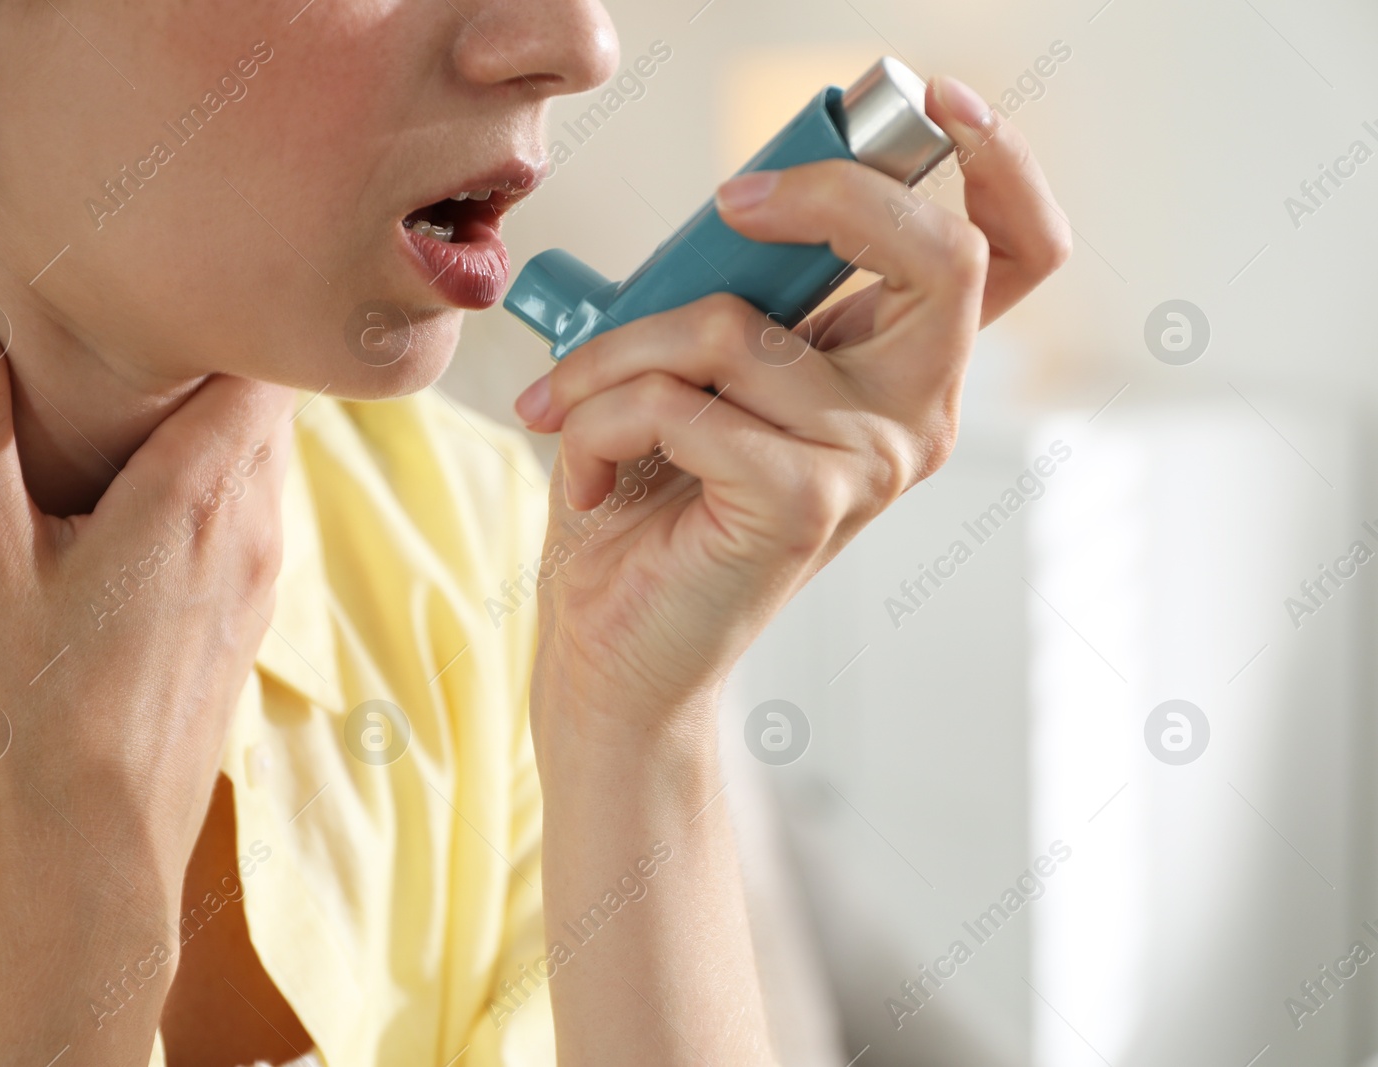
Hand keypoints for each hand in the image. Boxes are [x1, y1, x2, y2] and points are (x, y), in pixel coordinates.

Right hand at [0, 267, 292, 906]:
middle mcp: (252, 527)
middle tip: (142, 335)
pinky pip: (255, 517)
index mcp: (199, 492)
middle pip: (267, 406)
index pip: (261, 362)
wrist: (96, 842)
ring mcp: (262, 577)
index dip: (228, 316)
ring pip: (265, 462)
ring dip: (217, 427)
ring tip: (139, 409)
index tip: (171, 289)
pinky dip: (219, 486)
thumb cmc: (31, 703)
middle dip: (218, 362)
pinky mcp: (252, 618)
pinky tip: (150, 503)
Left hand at [515, 76, 1070, 733]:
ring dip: (614, 354)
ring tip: (569, 405)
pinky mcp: (805, 502)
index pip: (1010, 256)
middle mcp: (914, 416)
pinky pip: (679, 400)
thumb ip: (741, 290)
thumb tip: (736, 207)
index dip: (1001, 164)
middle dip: (830, 196)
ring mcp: (871, 463)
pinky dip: (597, 418)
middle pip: (943, 256)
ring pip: (732, 327)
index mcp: (898, 372)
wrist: (615, 649)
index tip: (931, 104)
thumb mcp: (698, 369)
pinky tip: (586, 469)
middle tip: (728, 205)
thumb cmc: (649, 506)